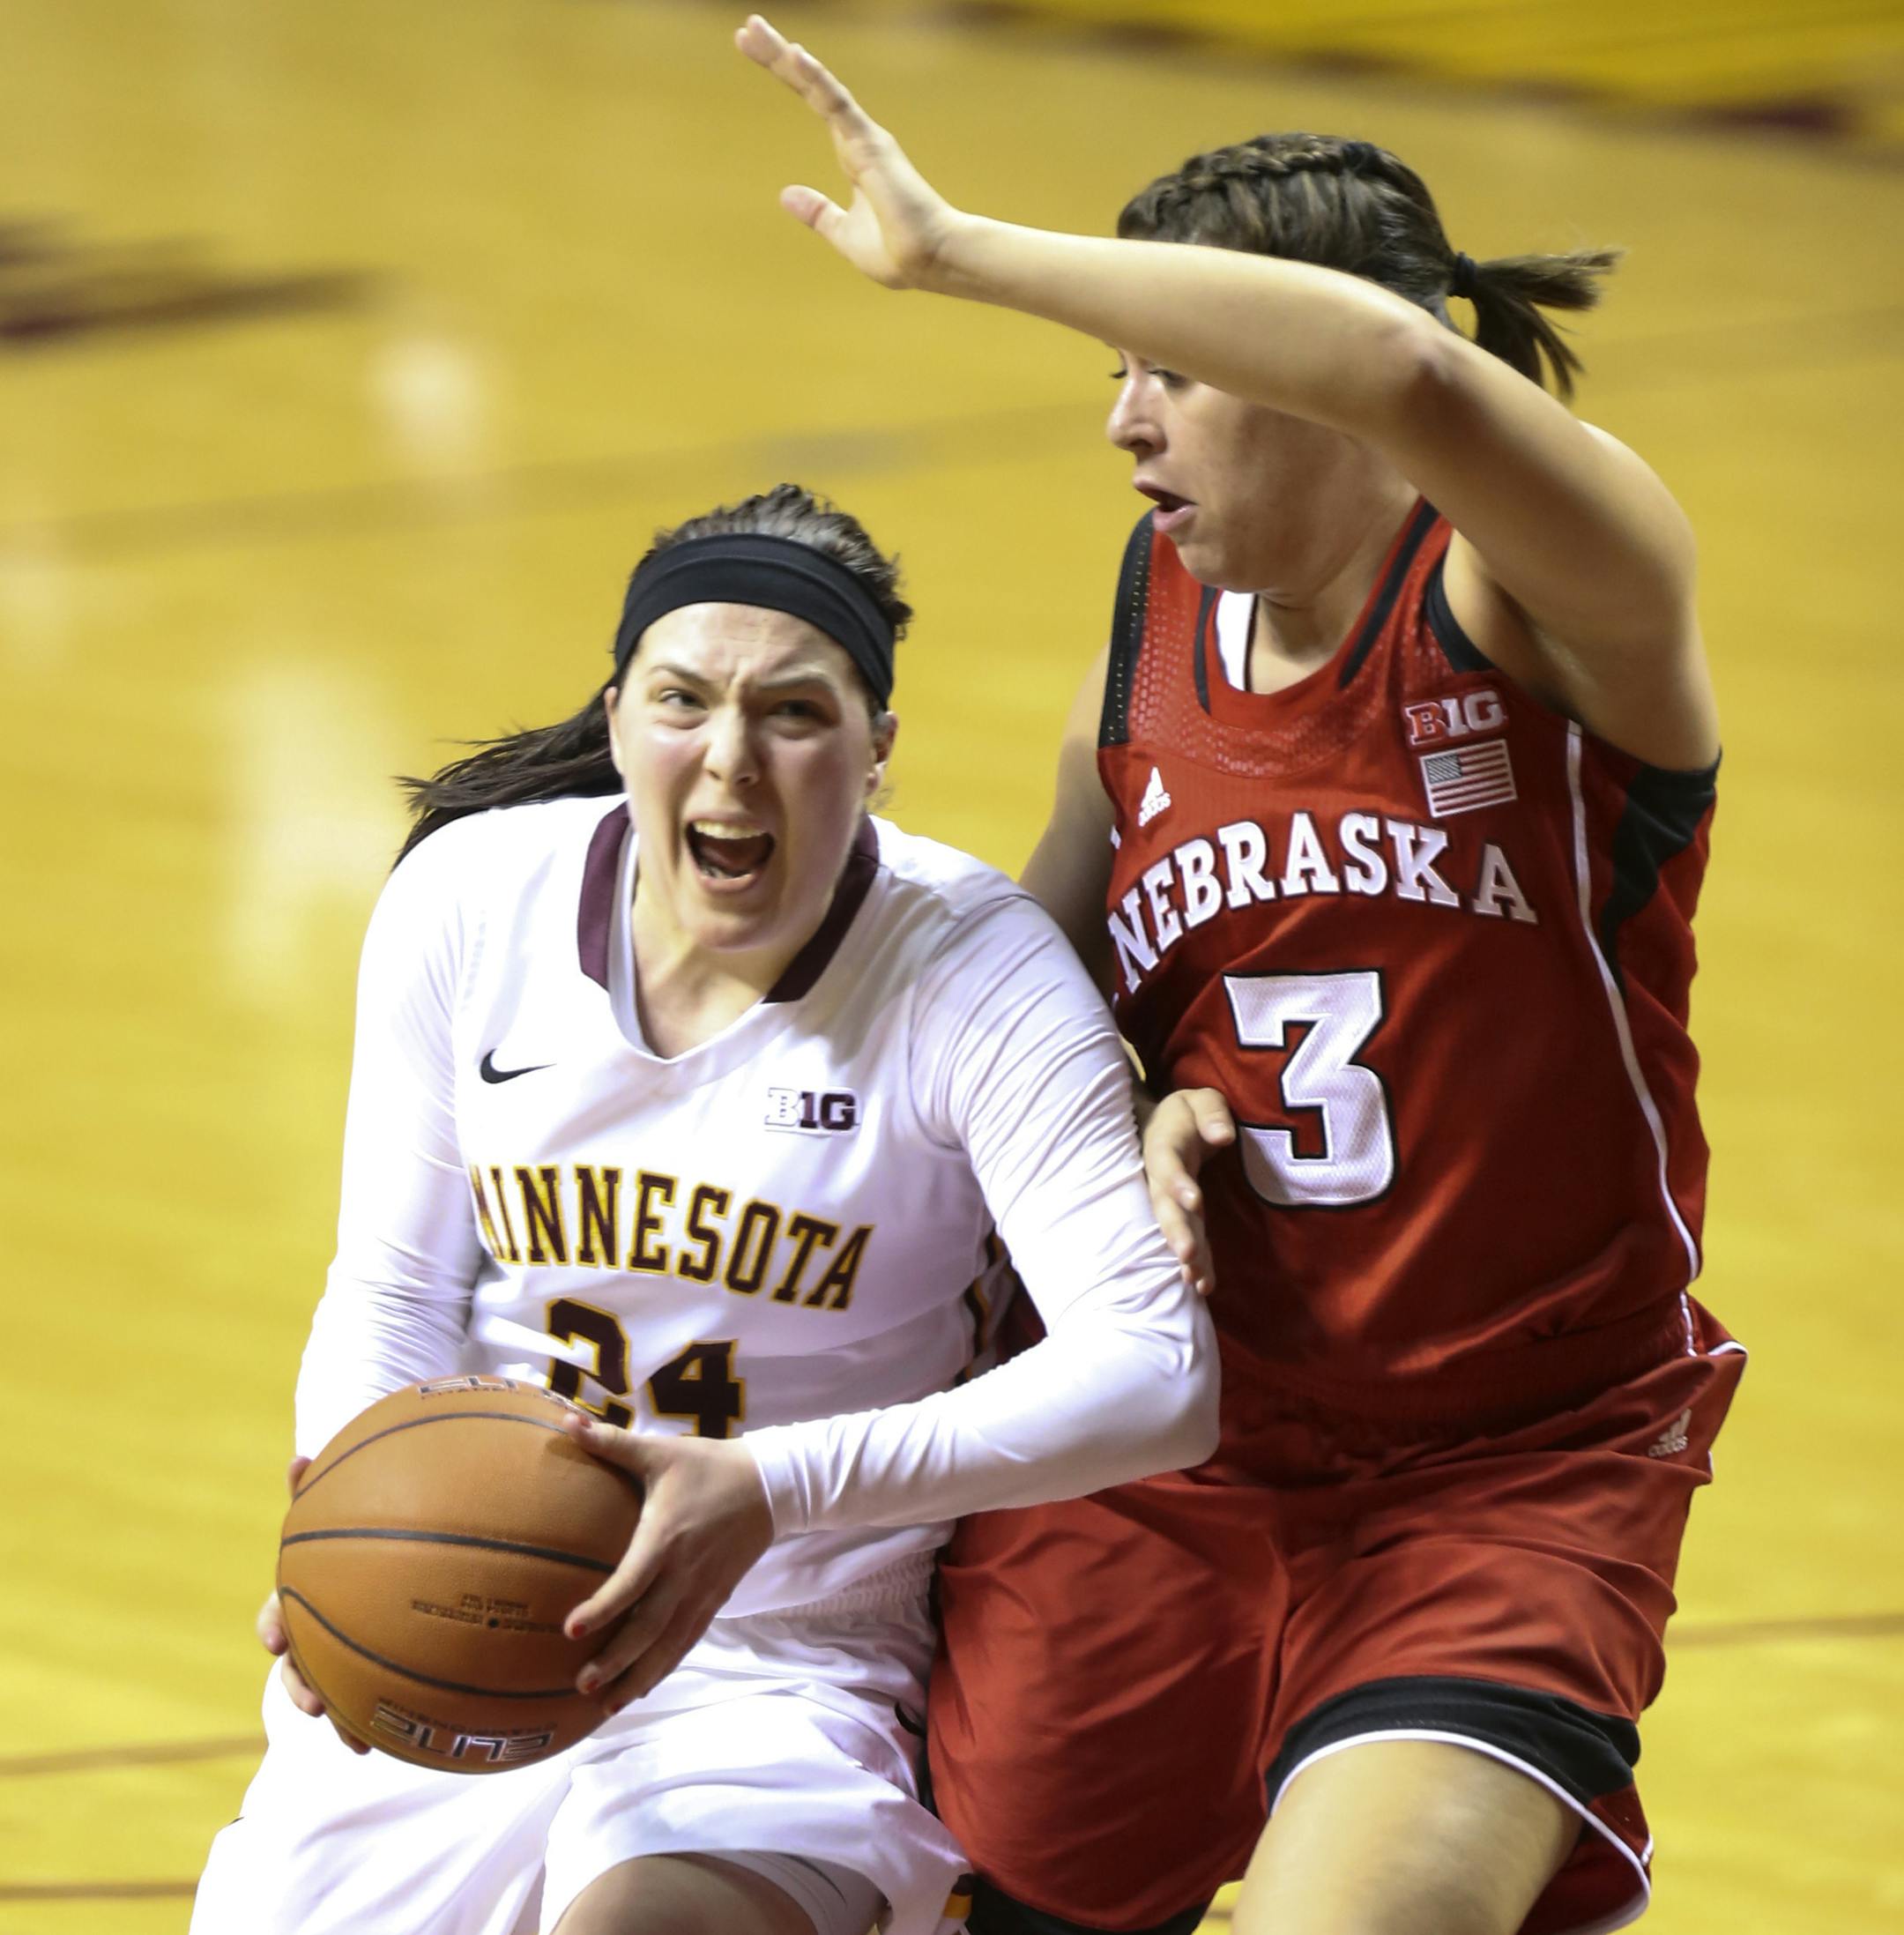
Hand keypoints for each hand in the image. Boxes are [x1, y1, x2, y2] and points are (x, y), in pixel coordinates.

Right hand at [262, 1455, 368, 1753]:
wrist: (394, 1549)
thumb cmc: (359, 1522)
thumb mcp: (339, 1508)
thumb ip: (316, 1490)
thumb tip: (297, 1458)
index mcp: (305, 1594)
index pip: (277, 1614)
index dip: (273, 1628)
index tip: (276, 1641)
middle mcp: (317, 1628)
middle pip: (299, 1665)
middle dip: (300, 1688)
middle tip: (312, 1704)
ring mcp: (342, 1650)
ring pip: (334, 1690)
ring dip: (341, 1717)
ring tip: (356, 1742)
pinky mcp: (375, 1668)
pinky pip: (372, 1698)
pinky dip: (374, 1720)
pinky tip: (390, 1741)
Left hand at [561, 1417, 774, 1711]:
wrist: (770, 1484)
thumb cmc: (707, 1466)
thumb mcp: (660, 1451)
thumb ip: (611, 1443)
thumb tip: (564, 1422)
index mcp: (666, 1538)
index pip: (631, 1582)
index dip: (602, 1608)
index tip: (570, 1630)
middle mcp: (684, 1573)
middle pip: (649, 1627)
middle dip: (616, 1660)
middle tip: (582, 1685)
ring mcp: (702, 1591)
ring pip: (669, 1645)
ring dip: (639, 1676)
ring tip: (606, 1705)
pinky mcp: (715, 1600)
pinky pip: (687, 1641)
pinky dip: (664, 1668)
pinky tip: (642, 1688)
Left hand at [736, 13, 964, 290]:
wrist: (930, 263)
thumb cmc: (898, 253)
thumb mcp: (845, 233)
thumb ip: (819, 213)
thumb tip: (786, 195)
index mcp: (853, 154)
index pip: (813, 101)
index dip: (787, 74)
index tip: (754, 50)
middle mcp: (858, 137)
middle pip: (810, 85)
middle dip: (778, 56)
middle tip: (747, 28)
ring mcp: (864, 137)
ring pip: (818, 86)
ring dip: (785, 57)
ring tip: (753, 29)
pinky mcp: (869, 144)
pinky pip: (836, 103)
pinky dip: (815, 78)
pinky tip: (792, 54)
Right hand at [1142, 1087, 1234, 1296]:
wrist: (1162, 1125)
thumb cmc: (1187, 1113)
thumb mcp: (1200, 1099)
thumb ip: (1211, 1113)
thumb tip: (1223, 1136)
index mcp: (1164, 1145)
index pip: (1167, 1163)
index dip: (1178, 1182)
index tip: (1194, 1200)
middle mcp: (1160, 1178)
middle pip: (1163, 1206)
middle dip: (1175, 1231)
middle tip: (1185, 1255)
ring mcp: (1168, 1200)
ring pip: (1172, 1229)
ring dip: (1183, 1254)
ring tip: (1193, 1280)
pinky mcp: (1181, 1216)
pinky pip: (1187, 1239)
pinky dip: (1195, 1262)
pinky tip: (1202, 1285)